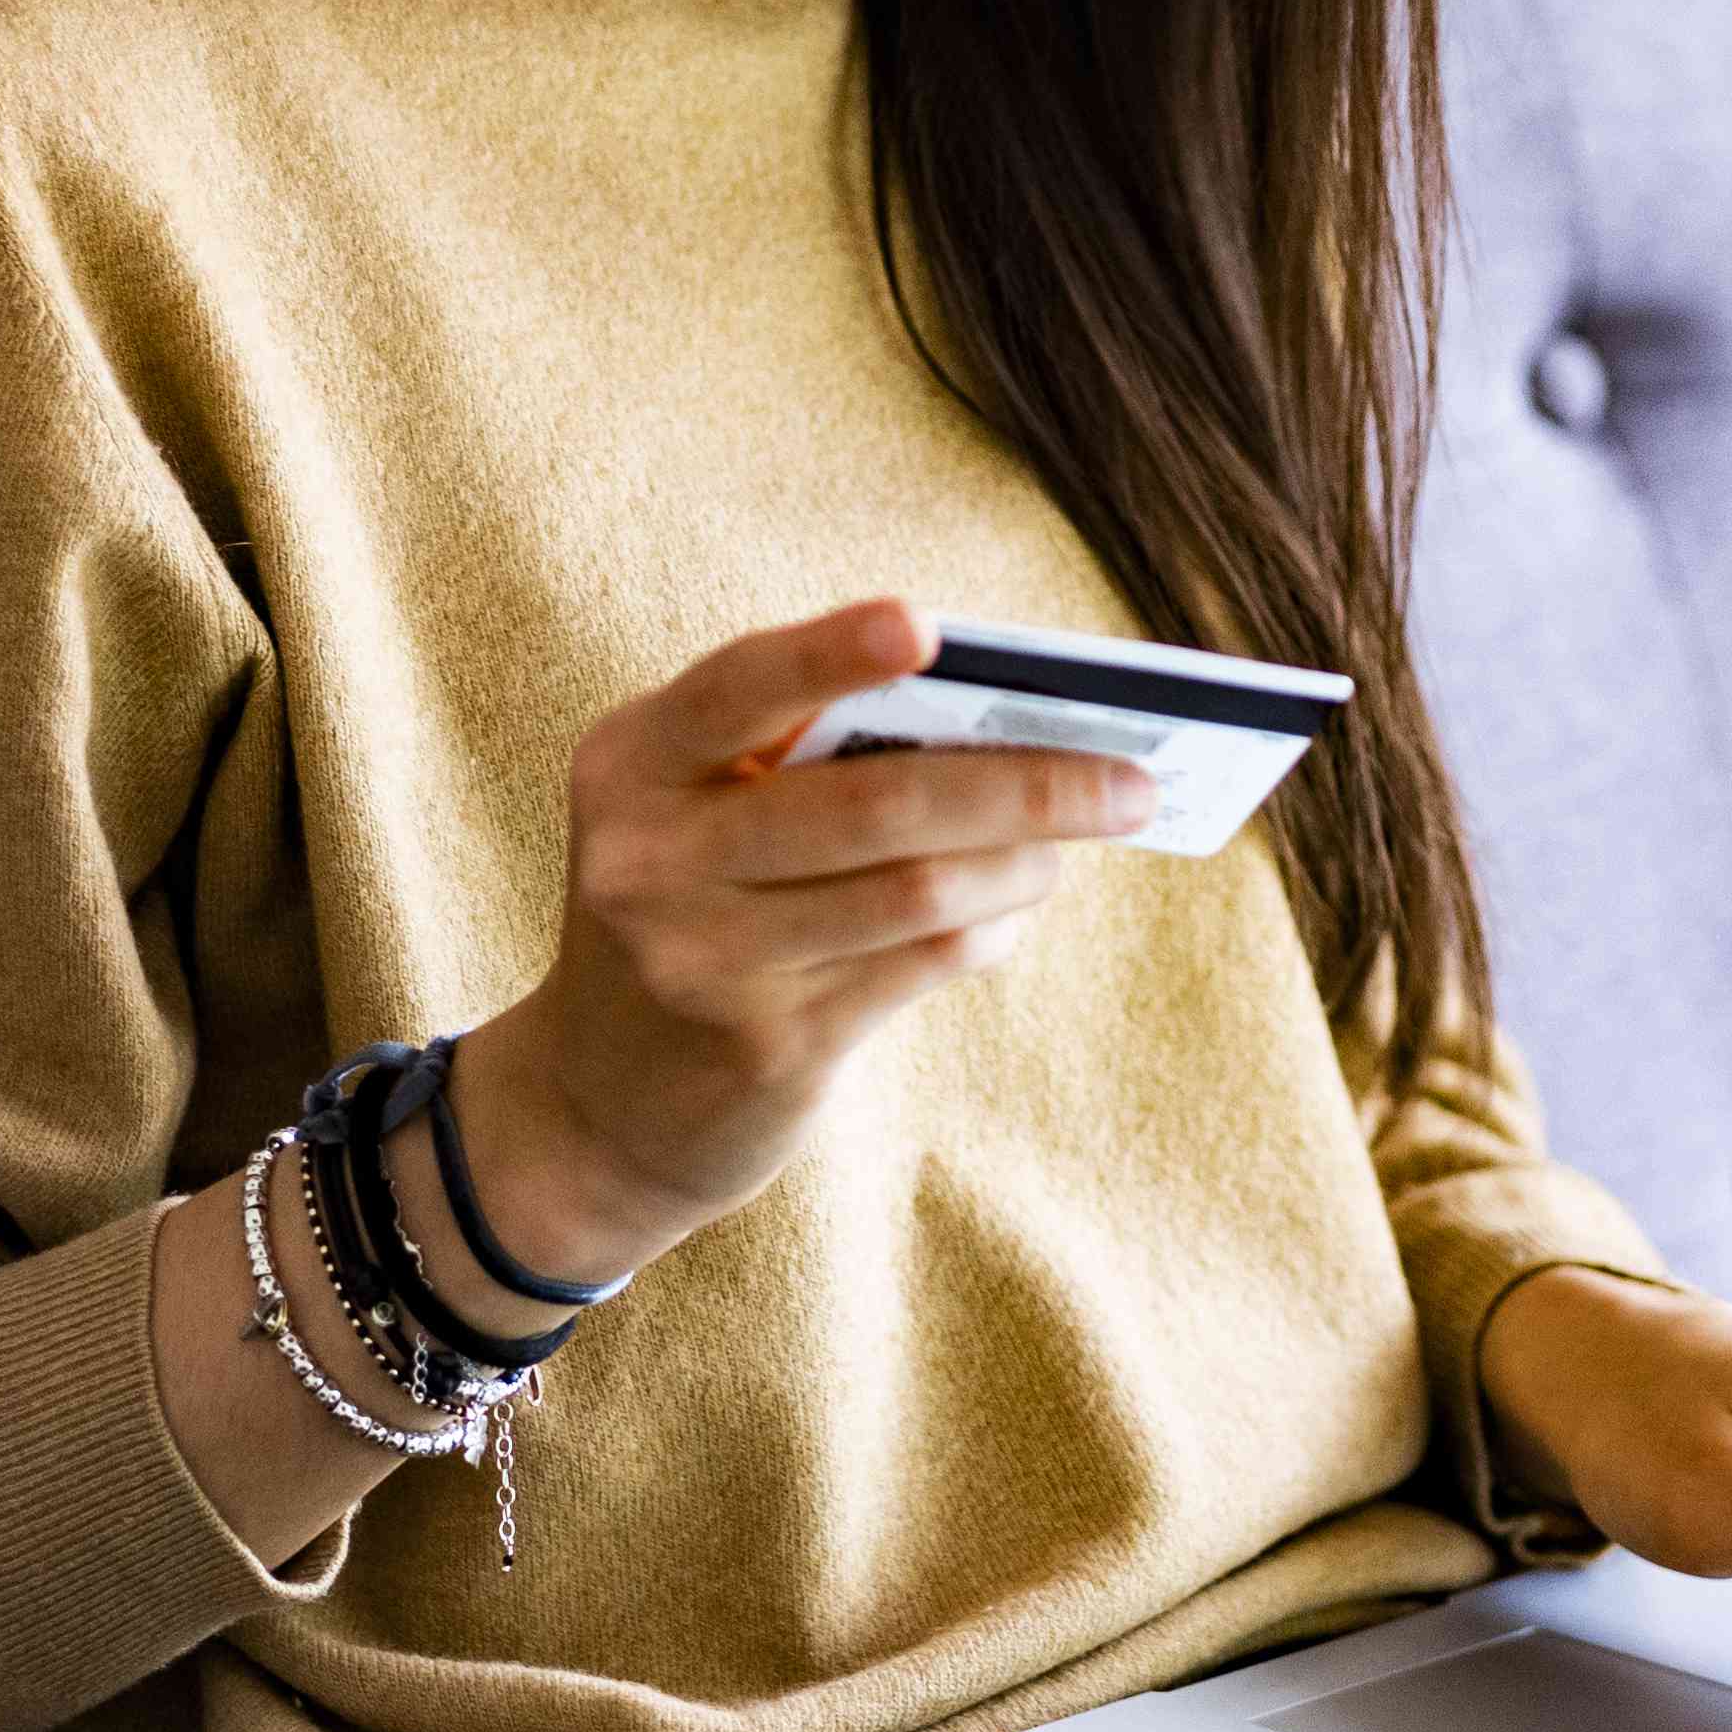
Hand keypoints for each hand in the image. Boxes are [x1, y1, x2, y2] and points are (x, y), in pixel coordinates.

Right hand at [442, 597, 1158, 1288]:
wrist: (597, 1103)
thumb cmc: (688, 906)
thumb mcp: (692, 815)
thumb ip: (800, 757)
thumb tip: (1001, 723)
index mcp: (631, 762)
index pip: (740, 688)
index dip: (831, 654)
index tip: (925, 627)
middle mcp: (650, 858)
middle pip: (874, 802)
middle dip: (1026, 784)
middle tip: (1133, 779)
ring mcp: (705, 960)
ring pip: (915, 889)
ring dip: (1024, 862)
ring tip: (1074, 844)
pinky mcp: (768, 1046)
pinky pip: (919, 963)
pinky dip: (989, 926)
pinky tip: (1014, 908)